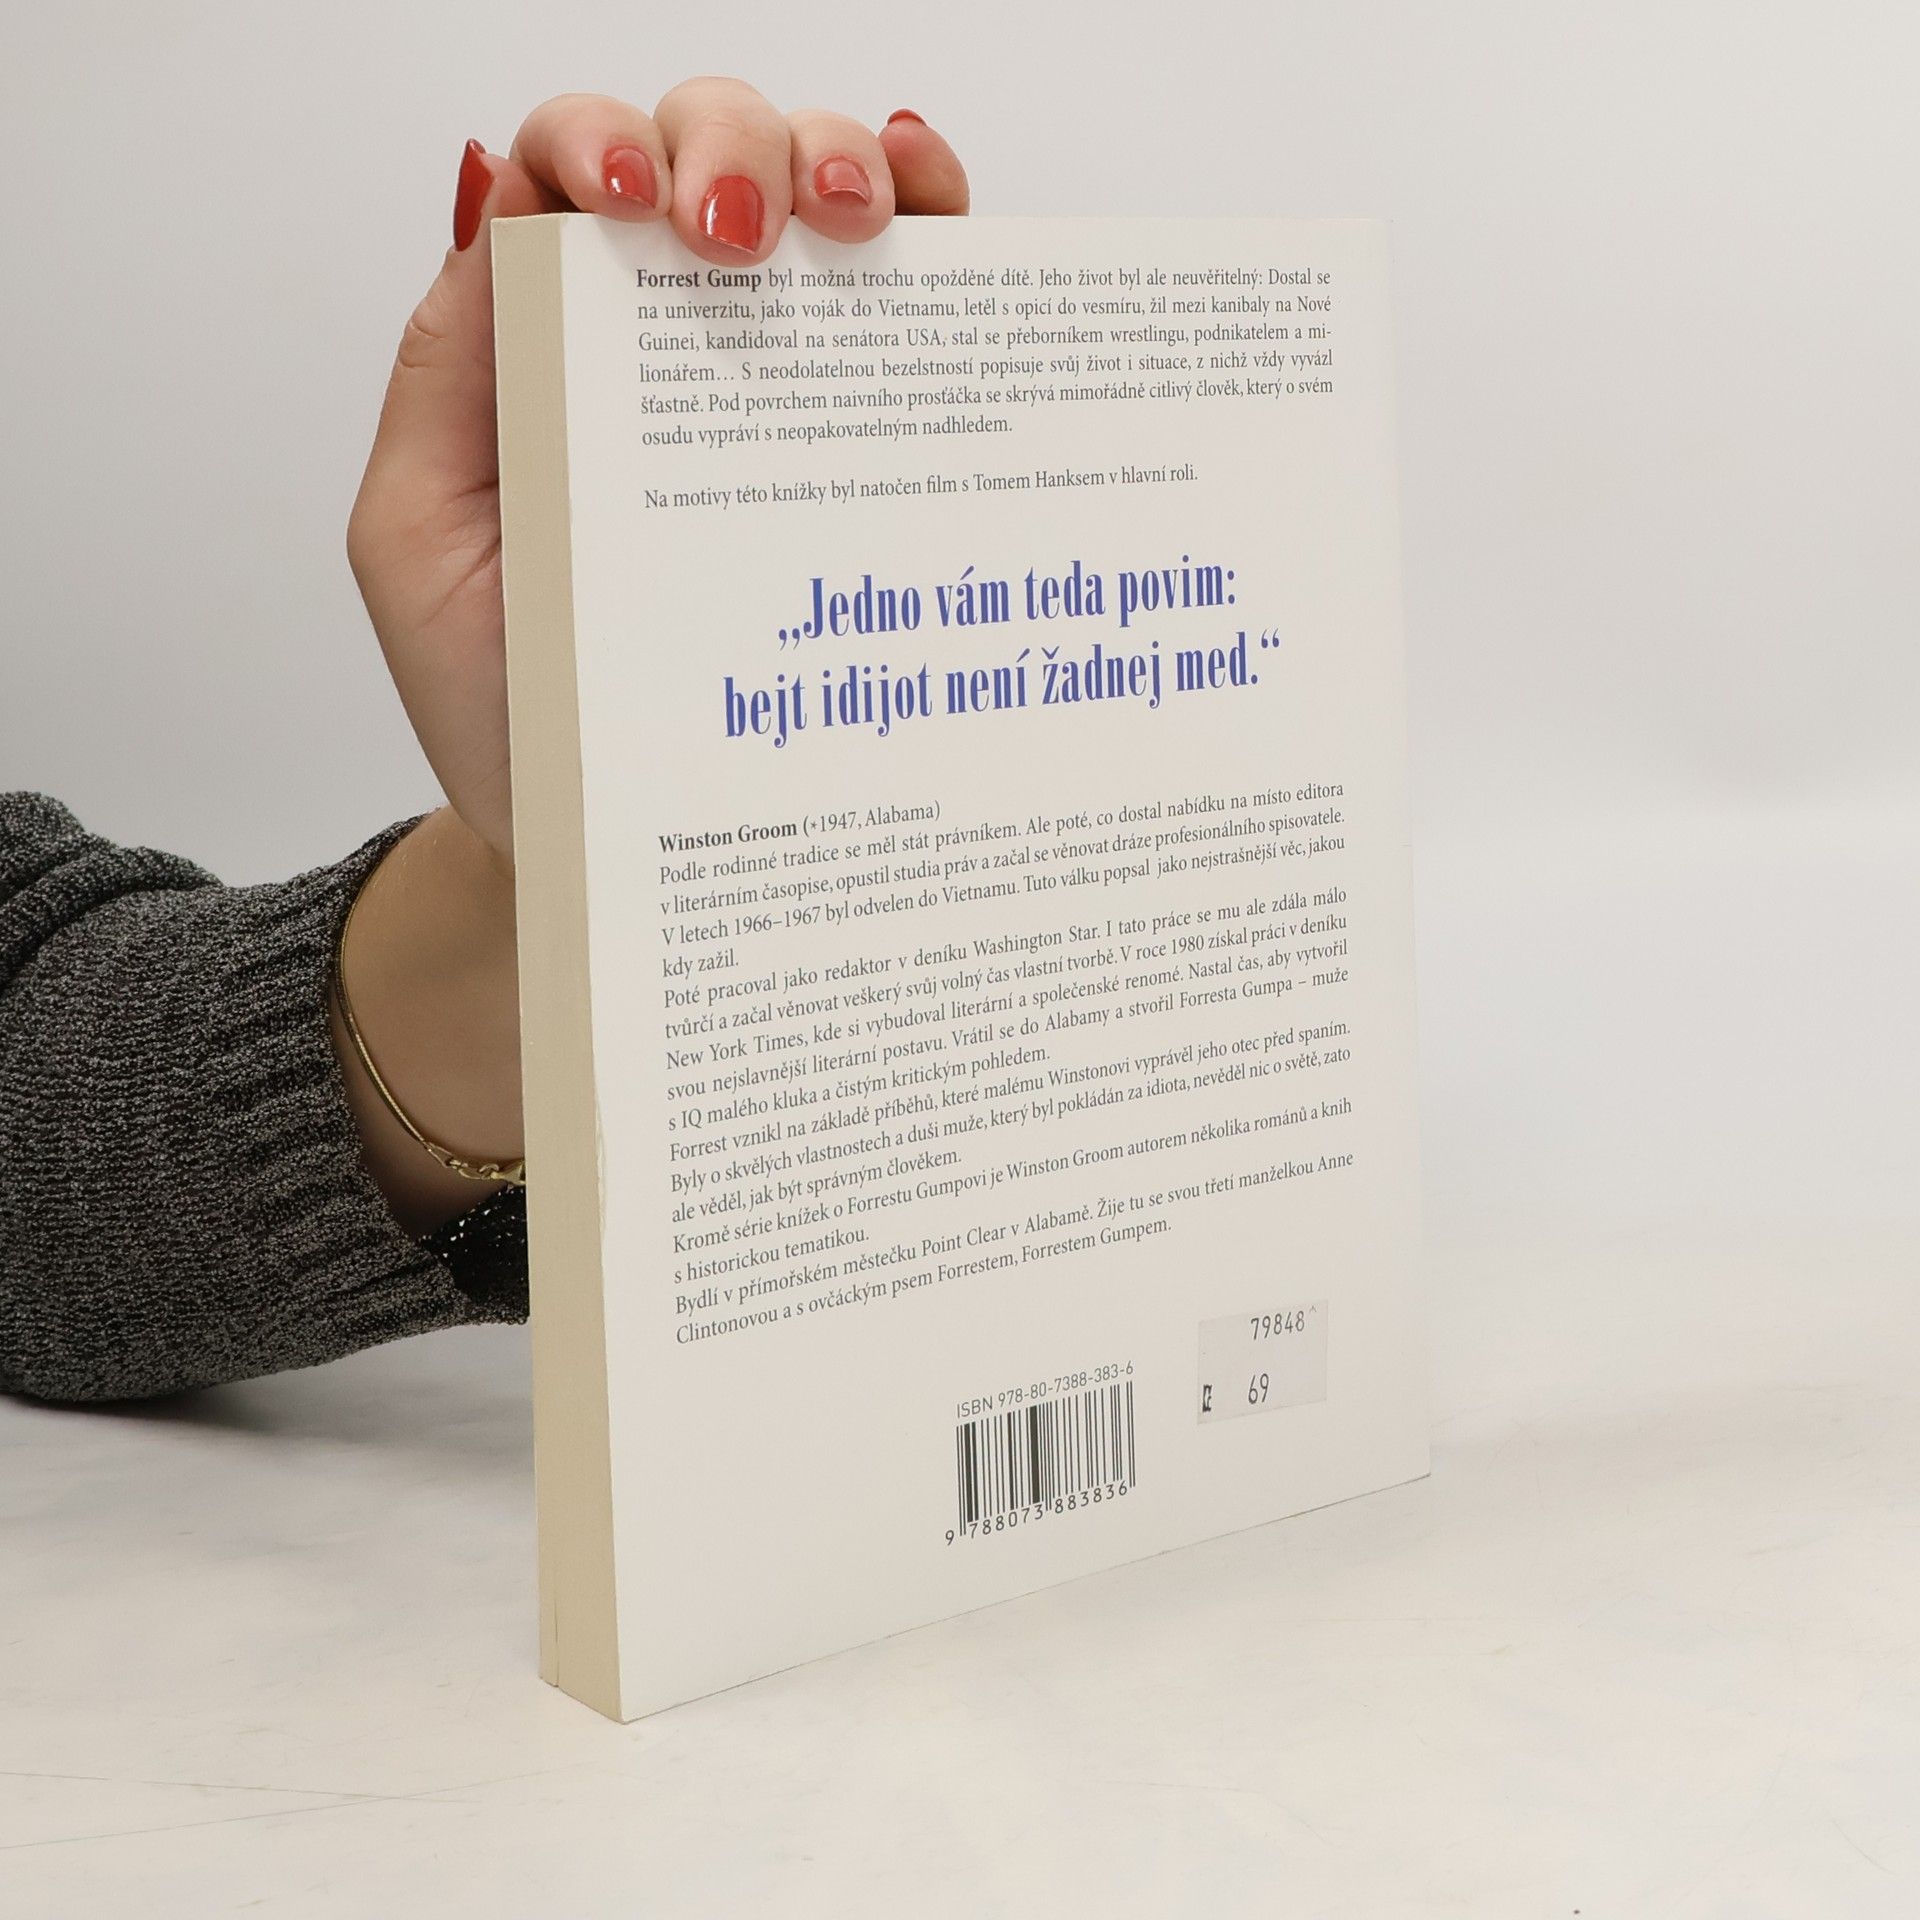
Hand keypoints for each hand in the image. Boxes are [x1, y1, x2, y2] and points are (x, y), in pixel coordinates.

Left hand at [345, 82, 970, 870]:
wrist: (609, 843)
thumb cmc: (508, 709)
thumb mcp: (420, 547)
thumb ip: (446, 380)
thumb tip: (504, 204)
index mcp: (542, 343)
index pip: (569, 171)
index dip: (605, 142)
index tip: (640, 212)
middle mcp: (662, 337)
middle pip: (706, 149)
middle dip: (739, 144)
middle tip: (753, 235)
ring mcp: (774, 379)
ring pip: (818, 191)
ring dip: (844, 162)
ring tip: (859, 224)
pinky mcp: (866, 438)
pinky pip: (913, 301)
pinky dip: (934, 228)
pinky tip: (930, 228)